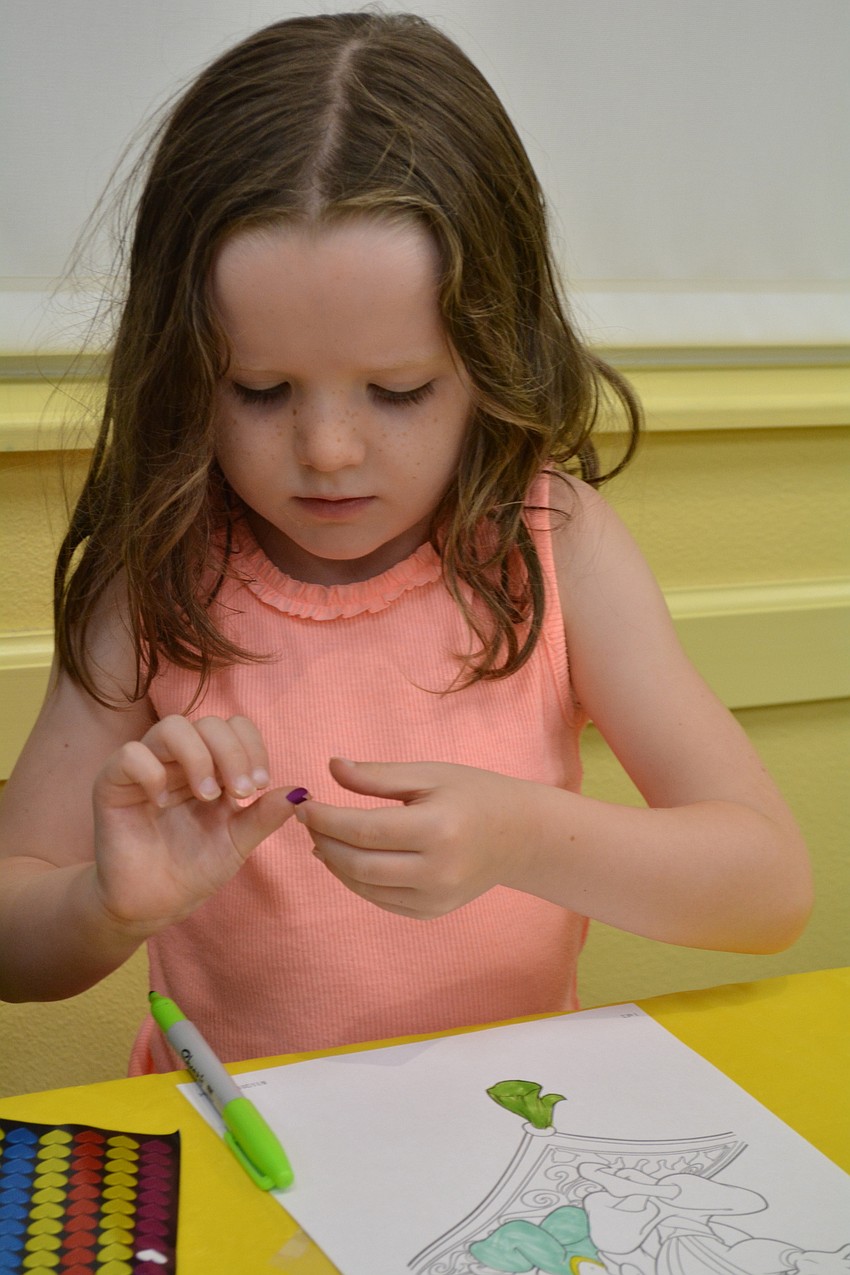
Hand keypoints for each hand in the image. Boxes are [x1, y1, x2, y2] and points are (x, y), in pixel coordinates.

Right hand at [92, 714, 301, 934]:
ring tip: (208, 796)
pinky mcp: (112, 783)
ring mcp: (145, 767)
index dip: (252, 748)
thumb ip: (265, 815)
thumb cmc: (194, 868)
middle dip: (233, 754)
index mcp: (211, 765)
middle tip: (241, 793)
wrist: (154, 904)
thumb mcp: (238, 842)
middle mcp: (178, 758)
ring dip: (199, 758)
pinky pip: (130, 754)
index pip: (235, 727)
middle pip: (209, 723)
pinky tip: (162, 803)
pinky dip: (152, 772)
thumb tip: (301, 791)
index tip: (260, 786)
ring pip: (172, 727)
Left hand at [295, 757, 537, 918]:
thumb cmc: (474, 794)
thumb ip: (377, 775)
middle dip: (324, 842)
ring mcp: (435, 897)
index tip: (304, 803)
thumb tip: (330, 767)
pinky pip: (380, 900)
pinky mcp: (432, 912)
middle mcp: (437, 870)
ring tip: (321, 838)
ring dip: (334, 863)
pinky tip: (345, 859)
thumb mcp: (429, 774)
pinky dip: (356, 881)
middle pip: (358, 864)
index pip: (364, 830)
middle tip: (308, 821)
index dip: (326, 819)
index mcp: (438, 829)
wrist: (521, 835)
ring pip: (364, 887)